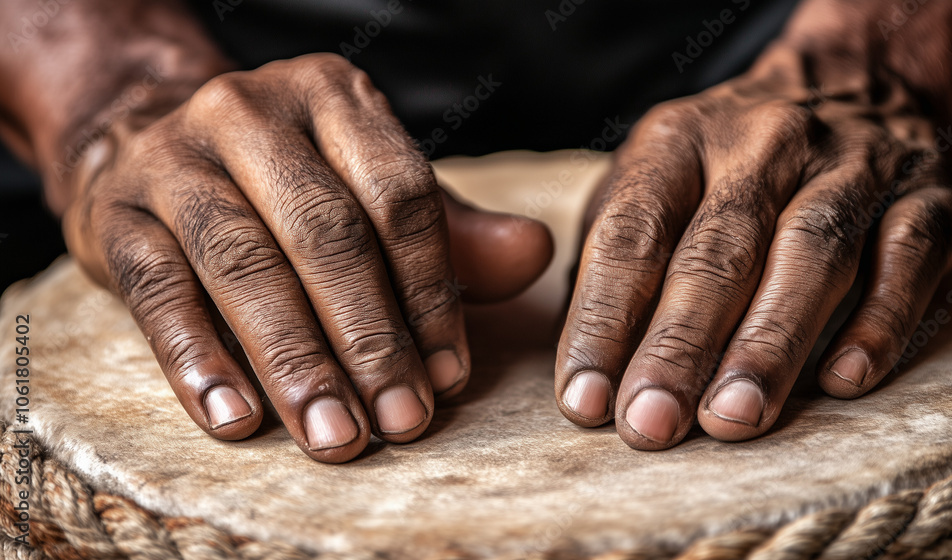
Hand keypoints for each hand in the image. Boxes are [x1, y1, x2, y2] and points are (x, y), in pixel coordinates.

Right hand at [62, 53, 551, 462]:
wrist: (145, 143)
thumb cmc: (288, 182)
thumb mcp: (372, 189)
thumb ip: (452, 230)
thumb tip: (533, 257)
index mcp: (333, 99)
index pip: (400, 196)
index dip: (430, 291)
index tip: (448, 375)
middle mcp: (251, 113)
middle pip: (325, 233)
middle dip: (369, 337)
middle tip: (400, 421)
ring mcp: (174, 160)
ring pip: (243, 264)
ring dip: (295, 360)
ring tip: (334, 434)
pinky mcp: (114, 215)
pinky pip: (159, 291)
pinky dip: (199, 360)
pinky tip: (236, 419)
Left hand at [555, 47, 951, 449]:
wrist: (860, 80)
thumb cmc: (731, 158)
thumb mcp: (655, 178)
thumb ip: (613, 255)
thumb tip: (585, 359)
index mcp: (680, 140)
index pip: (631, 235)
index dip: (603, 320)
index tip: (584, 399)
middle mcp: (764, 144)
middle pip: (717, 252)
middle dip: (678, 346)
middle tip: (651, 423)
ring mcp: (852, 165)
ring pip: (810, 254)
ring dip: (769, 344)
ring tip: (732, 417)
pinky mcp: (930, 196)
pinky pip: (905, 257)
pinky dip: (877, 322)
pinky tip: (843, 380)